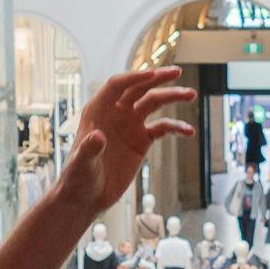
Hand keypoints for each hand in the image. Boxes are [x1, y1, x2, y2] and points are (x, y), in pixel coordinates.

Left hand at [54, 69, 197, 216]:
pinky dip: (176, 128)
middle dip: (157, 78)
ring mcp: (129, 125)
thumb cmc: (78, 178)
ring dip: (172, 97)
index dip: (134, 78)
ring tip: (191, 94)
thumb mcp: (82, 165)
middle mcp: (115, 113)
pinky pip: (162, 128)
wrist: (86, 197)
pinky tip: (189, 131)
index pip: (117, 86)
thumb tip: (98, 136)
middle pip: (138, 88)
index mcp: (97, 111)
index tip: (152, 75)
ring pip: (153, 103)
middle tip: (177, 71)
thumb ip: (89, 150)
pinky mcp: (141, 141)